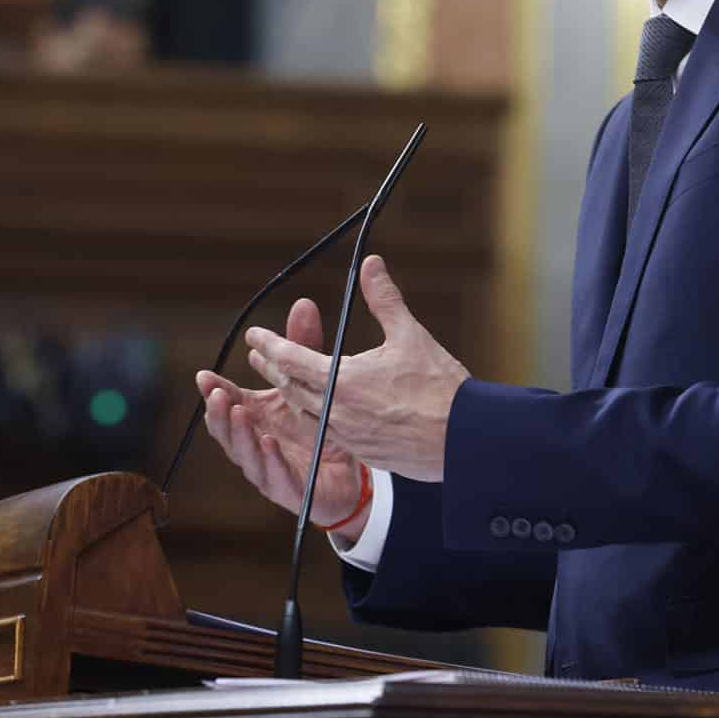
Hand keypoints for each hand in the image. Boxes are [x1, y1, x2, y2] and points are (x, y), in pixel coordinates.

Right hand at [196, 296, 370, 539]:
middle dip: (219, 411)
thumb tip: (303, 303)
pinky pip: (276, 477)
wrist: (351, 476)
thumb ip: (304, 346)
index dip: (214, 390)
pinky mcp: (291, 491)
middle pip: (228, 429)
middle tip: (217, 394)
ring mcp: (270, 469)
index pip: (228, 402)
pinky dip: (270, 460)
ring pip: (245, 455)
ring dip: (239, 434)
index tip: (204, 375)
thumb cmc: (321, 428)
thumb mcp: (313, 382)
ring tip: (239, 412)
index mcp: (258, 417)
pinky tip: (268, 442)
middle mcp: (257, 443)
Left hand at [246, 254, 467, 481]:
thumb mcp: (411, 335)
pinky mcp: (362, 454)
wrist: (464, 439)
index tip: (254, 335)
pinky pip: (325, 435)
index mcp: (343, 380)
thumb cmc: (440, 386)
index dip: (269, 344)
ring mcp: (347, 437)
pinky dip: (314, 419)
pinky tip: (319, 413)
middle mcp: (337, 412)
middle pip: (291, 388)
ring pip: (305, 415)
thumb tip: (371, 263)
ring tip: (284, 382)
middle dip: (273, 369)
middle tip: (258, 356)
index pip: (291, 359)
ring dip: (291, 395)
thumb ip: (384, 298)